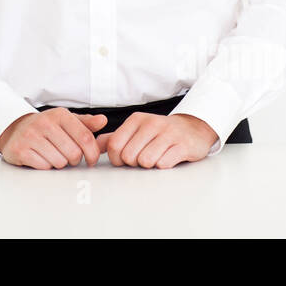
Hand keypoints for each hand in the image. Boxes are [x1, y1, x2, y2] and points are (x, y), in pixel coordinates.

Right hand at [0, 109, 108, 168]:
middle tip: (67, 156)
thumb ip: (86, 123)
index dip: (92, 153)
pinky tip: (41, 157)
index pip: (85, 138)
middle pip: (74, 153)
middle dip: (74, 160)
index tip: (91, 160)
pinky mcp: (20, 149)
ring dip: (59, 163)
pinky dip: (45, 166)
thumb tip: (103, 121)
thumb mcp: (65, 121)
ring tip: (53, 155)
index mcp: (60, 115)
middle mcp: (44, 123)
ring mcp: (31, 136)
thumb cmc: (45, 127)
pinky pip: (44, 166)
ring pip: (59, 162)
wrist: (15, 129)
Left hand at [97, 113, 217, 168]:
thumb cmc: (159, 133)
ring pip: (145, 161)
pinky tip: (167, 158)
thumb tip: (93, 145)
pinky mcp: (182, 145)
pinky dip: (163, 166)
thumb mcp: (136, 130)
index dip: (117, 159)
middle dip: (134, 163)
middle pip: (128, 156)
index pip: (114, 146)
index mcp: (136, 120)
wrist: (192, 129)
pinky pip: (163, 164)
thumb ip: (114, 138)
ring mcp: (168, 134)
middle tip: (143, 157)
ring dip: (149, 166)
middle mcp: (151, 123)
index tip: (125, 159)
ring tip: (155, 158)